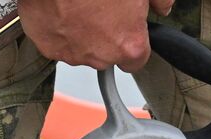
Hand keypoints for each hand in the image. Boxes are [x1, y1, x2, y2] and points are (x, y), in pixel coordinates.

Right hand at [19, 0, 173, 70]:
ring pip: (81, 49)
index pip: (137, 60)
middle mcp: (102, 56)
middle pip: (107, 55)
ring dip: (80, 32)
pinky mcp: (48, 46)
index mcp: (129, 45)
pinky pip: (56, 42)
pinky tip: (60, 9)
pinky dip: (57, 29)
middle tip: (99, 8)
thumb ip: (158, 1)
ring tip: (77, 6)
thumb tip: (162, 7)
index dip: (131, 42)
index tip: (127, 31)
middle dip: (104, 36)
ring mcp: (73, 53)